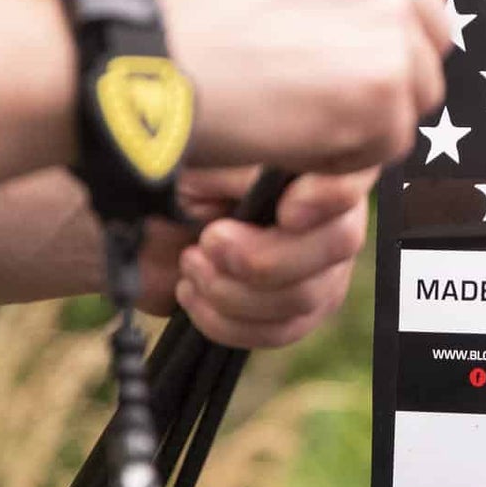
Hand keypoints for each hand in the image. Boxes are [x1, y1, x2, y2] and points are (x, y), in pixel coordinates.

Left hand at [149, 166, 374, 348]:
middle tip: (209, 241)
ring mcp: (320, 265)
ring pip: (310, 295)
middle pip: (339, 242)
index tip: (287, 212)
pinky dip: (229, 321)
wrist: (131, 234)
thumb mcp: (201, 156)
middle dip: (265, 256)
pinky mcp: (296, 310)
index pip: (354, 173)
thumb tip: (282, 167)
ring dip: (235, 290)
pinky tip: (195, 294)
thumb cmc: (164, 181)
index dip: (330, 196)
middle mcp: (327, 210)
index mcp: (310, 158)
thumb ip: (250, 161)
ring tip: (192, 264)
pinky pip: (284, 330)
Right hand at [156, 0, 452, 173]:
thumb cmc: (177, 12)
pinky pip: (394, 138)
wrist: (138, 58)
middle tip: (327, 92)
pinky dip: (349, 153)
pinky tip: (294, 137)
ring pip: (419, 88)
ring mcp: (386, 17)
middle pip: (432, 30)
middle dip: (391, 68)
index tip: (367, 44)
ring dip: (370, 114)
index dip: (403, 13)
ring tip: (298, 113)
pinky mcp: (382, 83)